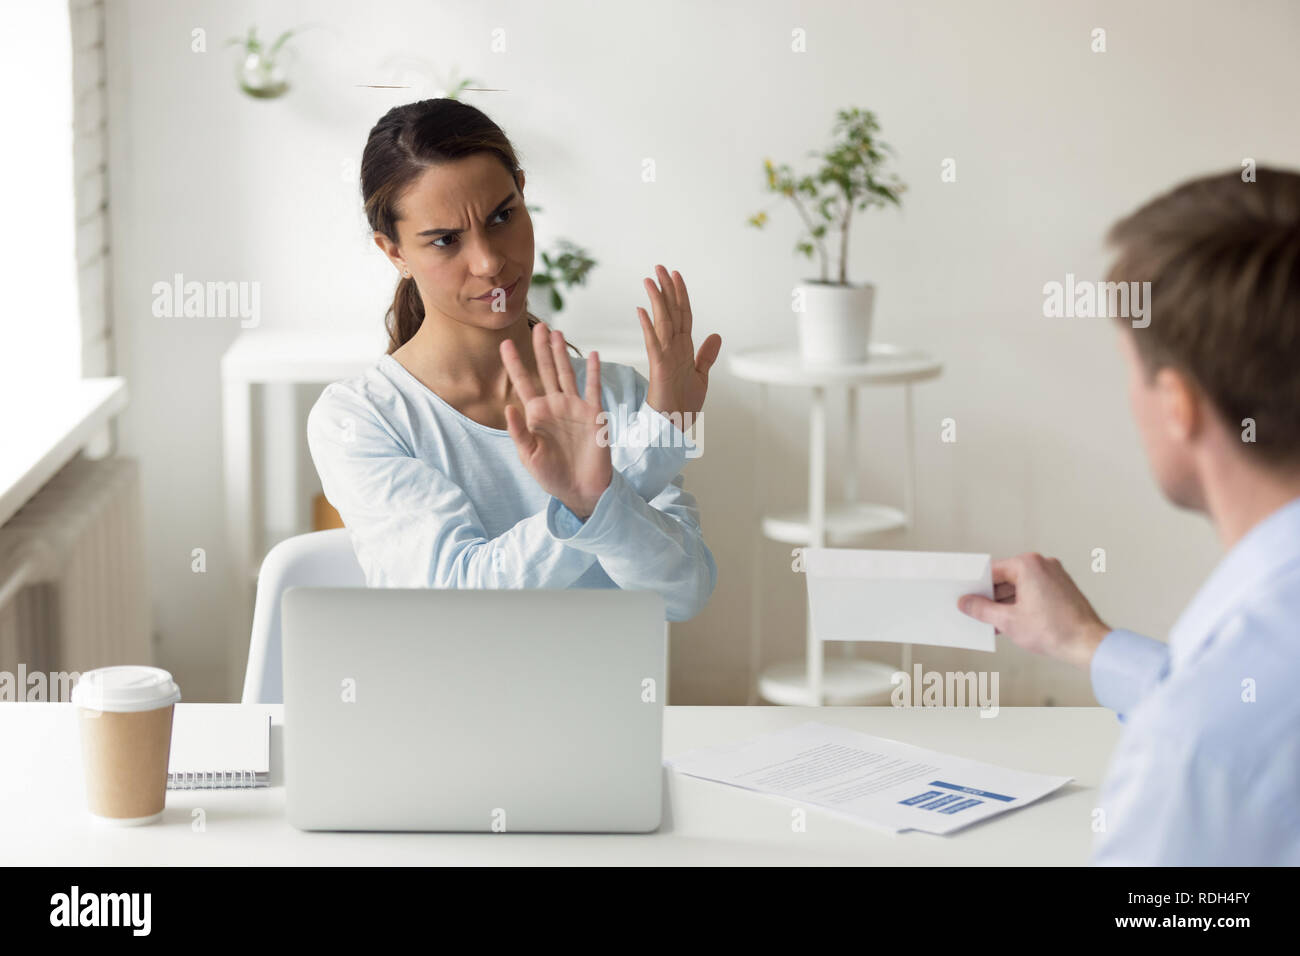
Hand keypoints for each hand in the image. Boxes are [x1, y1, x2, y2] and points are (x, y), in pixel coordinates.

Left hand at [500, 321, 610, 519]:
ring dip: (562, 354)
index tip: (505, 343)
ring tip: (557, 333)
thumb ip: (519, 432)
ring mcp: (575, 408)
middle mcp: (555, 406)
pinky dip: (594, 372)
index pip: (523, 383)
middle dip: (541, 349)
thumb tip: (509, 407)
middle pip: (546, 371)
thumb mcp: (529, 456)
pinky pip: (593, 389)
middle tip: (537, 325)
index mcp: (536, 414)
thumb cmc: (552, 475)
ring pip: (567, 374)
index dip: (514, 363)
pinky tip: (594, 354)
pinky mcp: (594, 414)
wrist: (581, 490)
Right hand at [636, 265, 722, 420]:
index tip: (676, 275)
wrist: (674, 426)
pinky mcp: (658, 368)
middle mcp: (672, 348)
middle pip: (671, 313)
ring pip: (662, 322)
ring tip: (650, 280)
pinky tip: (642, 310)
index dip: (680, 295)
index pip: (682, 315)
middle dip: (666, 289)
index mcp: (682, 349)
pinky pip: (653, 343)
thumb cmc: (683, 405)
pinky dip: (648, 327)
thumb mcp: (702, 376)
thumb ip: (707, 355)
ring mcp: (664, 356)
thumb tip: (716, 335)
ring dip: (657, 300)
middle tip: (659, 267)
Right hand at [956, 552, 1110, 670]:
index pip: (992, 571)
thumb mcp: (1008, 621)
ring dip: (1006, 604)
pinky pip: (1034, 592)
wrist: (1088, 645)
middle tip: (976, 613)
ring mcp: (1055, 575)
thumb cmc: (1054, 631)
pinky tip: (1013, 622)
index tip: (965, 596)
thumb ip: (982, 609)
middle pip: (1006, 578)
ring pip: (1020, 586)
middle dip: (991, 597)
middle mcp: (1043, 564)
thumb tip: (966, 602)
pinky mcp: (1062, 588)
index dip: (977, 586)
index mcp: (1028, 564)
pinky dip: (1022, 604)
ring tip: (994, 623)